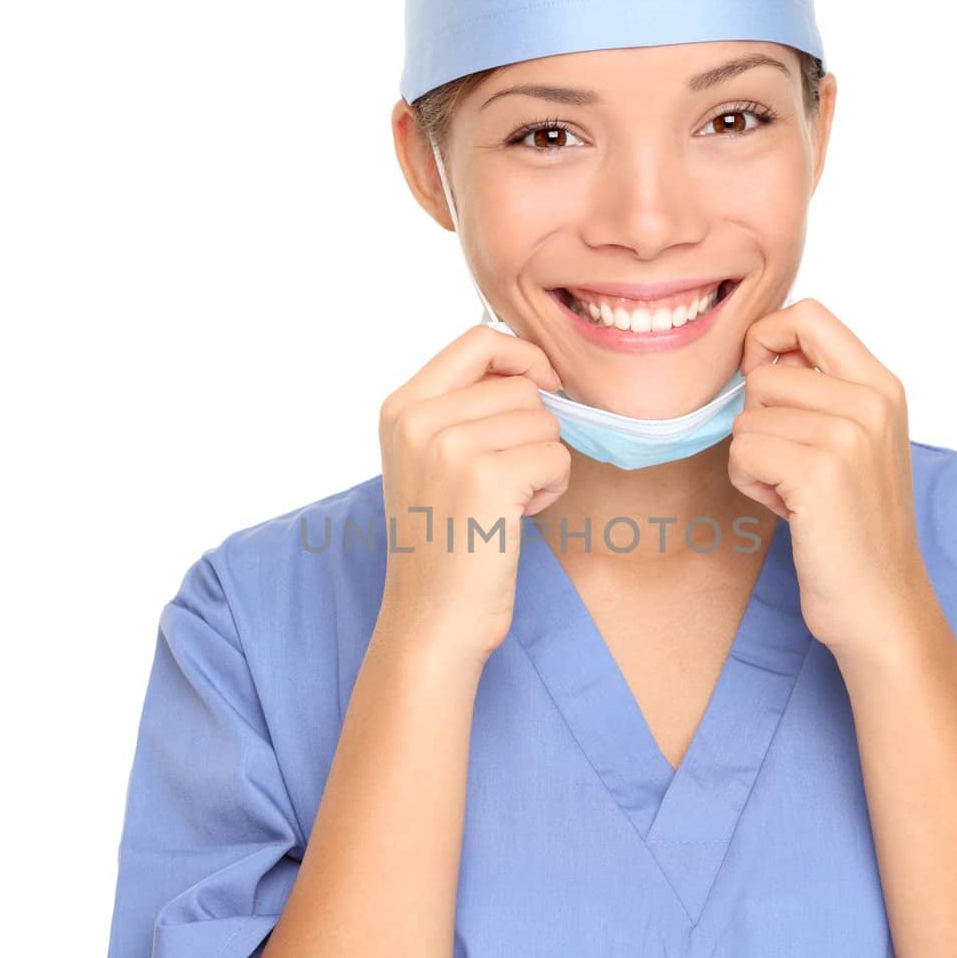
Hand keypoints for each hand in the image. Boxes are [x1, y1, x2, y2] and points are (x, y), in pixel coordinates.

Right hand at [377, 324, 571, 666]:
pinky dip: (550, 489)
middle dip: (533, 431)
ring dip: (543, 463)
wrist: (430, 619)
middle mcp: (418, 419)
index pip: (477, 338)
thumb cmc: (443, 542)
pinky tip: (515, 518)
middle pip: (521, 386)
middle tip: (504, 480)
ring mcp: (450, 447)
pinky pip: (556, 457)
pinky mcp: (487, 478)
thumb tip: (535, 366)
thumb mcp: (429, 459)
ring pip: (544, 422)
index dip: (523, 356)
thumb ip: (463, 407)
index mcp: (400, 407)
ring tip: (505, 503)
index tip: (542, 385)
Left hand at [727, 297, 933, 660]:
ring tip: (793, 491)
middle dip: (759, 422)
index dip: (767, 341)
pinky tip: (785, 509)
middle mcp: (870, 401)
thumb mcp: (853, 441)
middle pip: (763, 373)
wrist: (881, 602)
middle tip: (792, 467)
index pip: (807, 314)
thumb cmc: (853, 526)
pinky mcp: (818, 471)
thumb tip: (757, 352)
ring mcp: (847, 434)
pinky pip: (741, 450)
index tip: (768, 388)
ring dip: (753, 459)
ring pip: (747, 416)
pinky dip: (749, 483)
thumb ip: (819, 391)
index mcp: (882, 385)